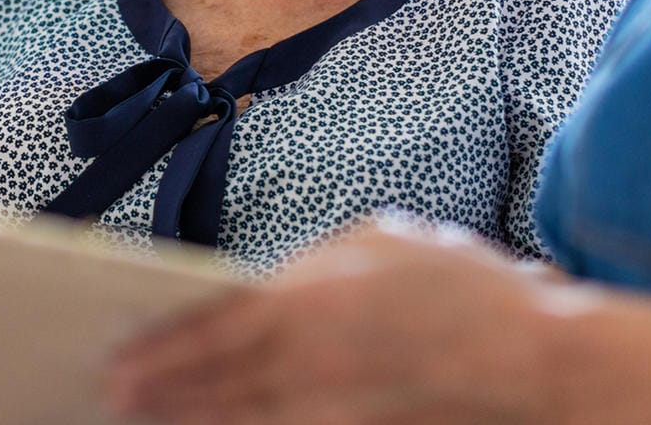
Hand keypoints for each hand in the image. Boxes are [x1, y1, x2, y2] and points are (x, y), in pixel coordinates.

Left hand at [104, 220, 570, 424]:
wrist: (538, 360)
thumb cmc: (459, 288)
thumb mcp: (377, 243)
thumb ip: (310, 264)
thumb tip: (262, 287)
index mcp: (312, 299)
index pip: (213, 329)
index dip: (161, 349)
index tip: (119, 359)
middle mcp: (313, 360)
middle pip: (215, 384)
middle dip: (161, 393)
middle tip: (112, 397)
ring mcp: (333, 408)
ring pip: (243, 419)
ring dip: (191, 419)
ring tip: (148, 419)